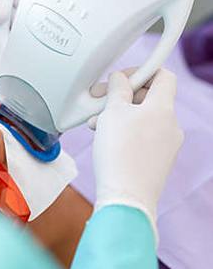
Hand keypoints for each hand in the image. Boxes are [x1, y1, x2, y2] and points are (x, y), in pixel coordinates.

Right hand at [92, 70, 183, 240]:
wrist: (126, 196)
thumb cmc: (119, 154)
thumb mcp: (112, 112)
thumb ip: (118, 90)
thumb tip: (121, 79)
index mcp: (163, 108)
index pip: (163, 75)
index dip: (141, 71)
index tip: (121, 78)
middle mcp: (171, 125)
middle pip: (150, 97)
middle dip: (123, 96)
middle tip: (101, 101)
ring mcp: (167, 144)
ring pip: (143, 117)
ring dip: (120, 115)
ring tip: (98, 124)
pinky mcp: (158, 159)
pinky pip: (144, 136)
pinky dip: (126, 132)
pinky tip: (107, 140)